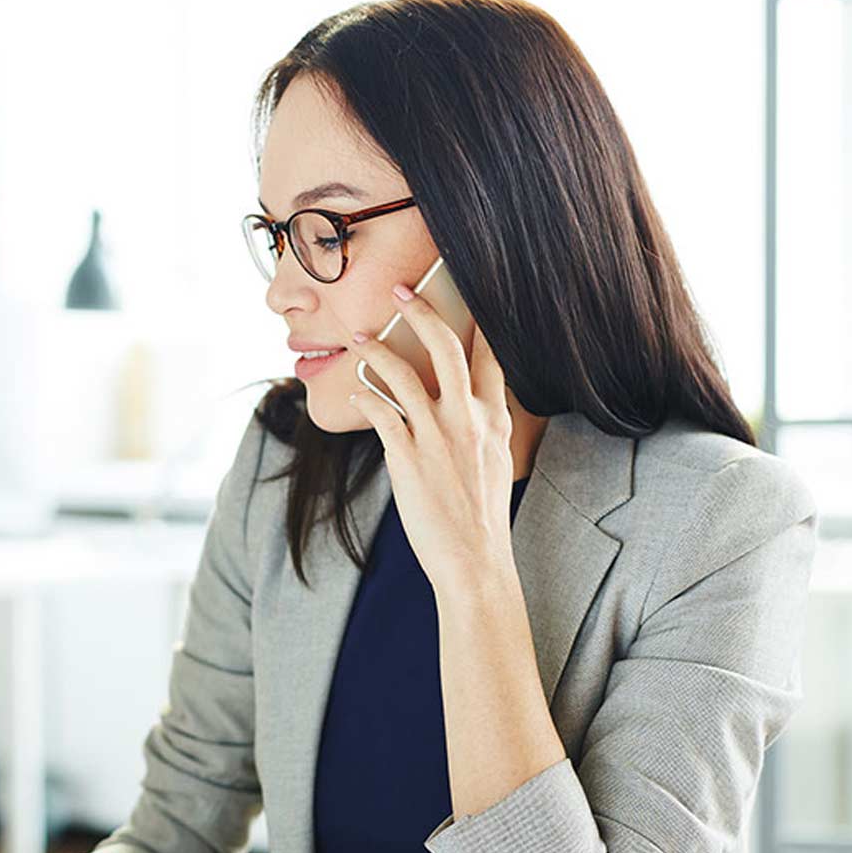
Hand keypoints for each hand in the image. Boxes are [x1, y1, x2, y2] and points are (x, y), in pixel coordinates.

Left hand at [348, 282, 517, 591]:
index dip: (478, 319)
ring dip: (376, 349)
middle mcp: (468, 419)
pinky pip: (380, 412)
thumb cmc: (483, 518)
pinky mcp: (408, 456)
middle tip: (399, 290)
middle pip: (446, 346)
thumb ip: (486, 428)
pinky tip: (354, 391)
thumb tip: (476, 407)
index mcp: (494, 419)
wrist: (476, 562)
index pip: (490, 355)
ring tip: (358, 336)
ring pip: (403, 373)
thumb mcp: (497, 463)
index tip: (466, 290)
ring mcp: (437, 436)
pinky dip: (364, 395)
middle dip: (421, 310)